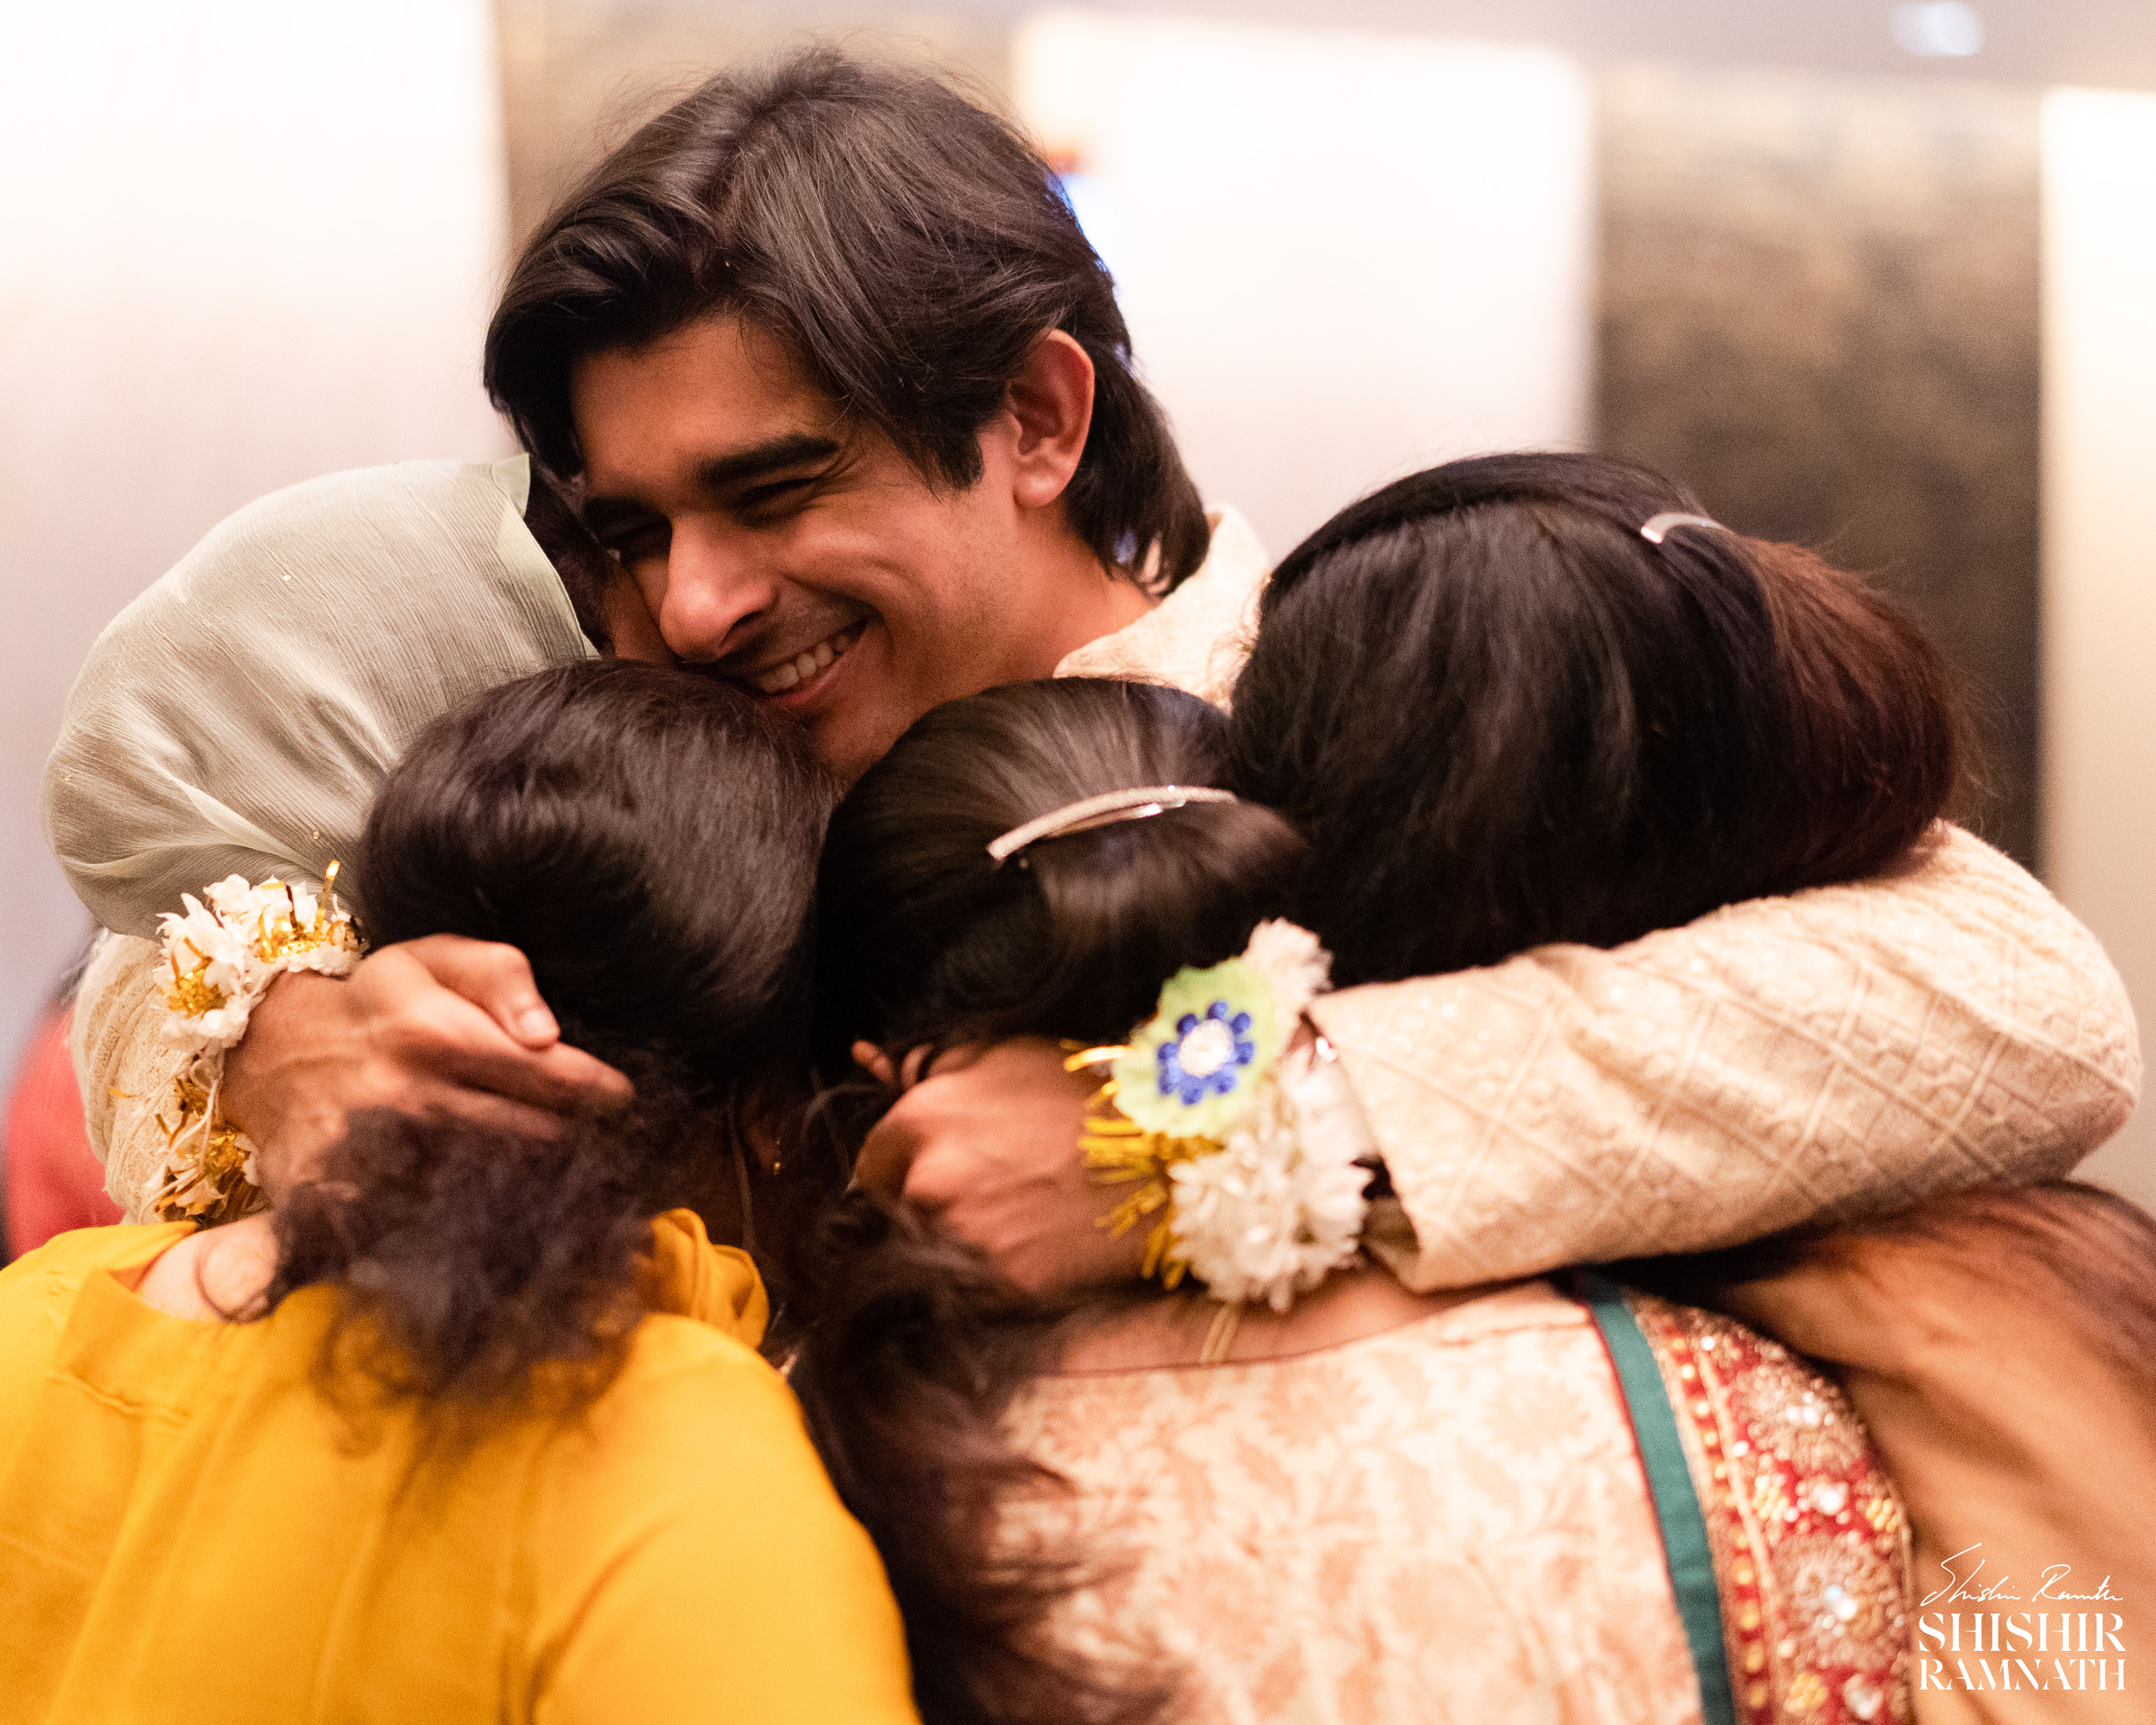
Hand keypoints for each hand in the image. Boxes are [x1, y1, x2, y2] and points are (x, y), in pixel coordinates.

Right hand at [221, 935, 632, 1199]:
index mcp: (433, 1033)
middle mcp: (403, 1100)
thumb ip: (501, 976)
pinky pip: (420, 1233)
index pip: (551, 1077)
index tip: (618, 1101)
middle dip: (573, 1143)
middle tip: (594, 1143)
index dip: (598, 1093)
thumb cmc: (376, 1003)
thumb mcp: (433, 958)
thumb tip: (547, 1035)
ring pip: (487, 1192)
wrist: (270, 1050)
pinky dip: (463, 1231)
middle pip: (532, 1140)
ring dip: (527, 1191)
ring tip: (548, 1181)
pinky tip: (484, 1218)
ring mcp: (368, 1160)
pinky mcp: (334, 1205)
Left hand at [853, 1036, 1148, 1296]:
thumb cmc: (1083, 1093)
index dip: (895, 1171)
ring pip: (933, 1251)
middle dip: (927, 1205)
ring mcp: (964, 1236)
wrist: (1161, 1152)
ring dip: (960, 1240)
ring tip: (1015, 1220)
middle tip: (984, 1192)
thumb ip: (939, 1069)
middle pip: (899, 1211)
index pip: (870, 1165)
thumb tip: (885, 1070)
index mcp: (922, 1120)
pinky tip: (1034, 1246)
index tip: (915, 1175)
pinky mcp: (1002, 1284)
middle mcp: (929, 1182)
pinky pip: (976, 1286)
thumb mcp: (1005, 1054)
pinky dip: (994, 1273)